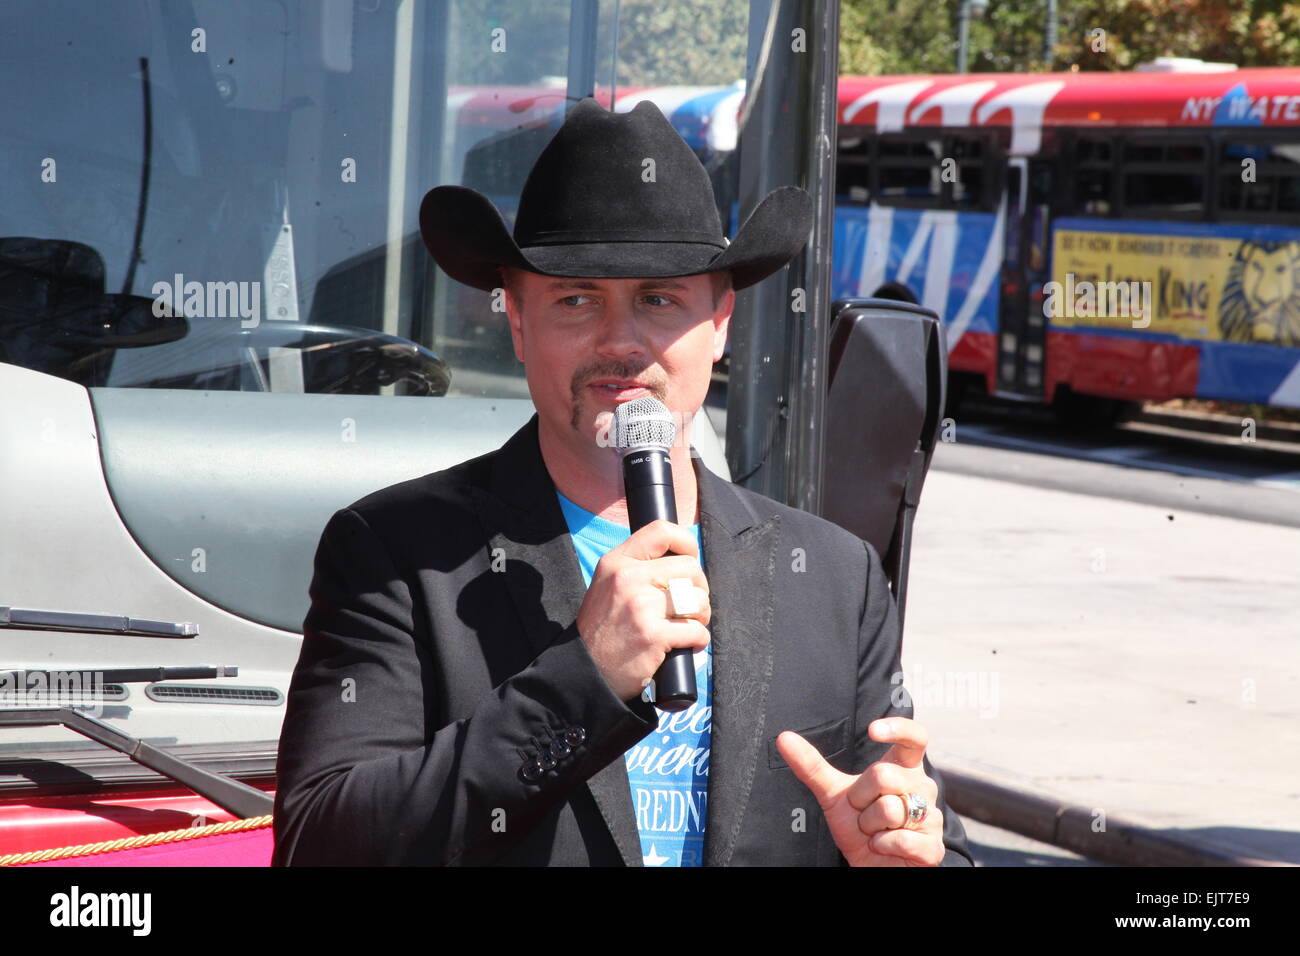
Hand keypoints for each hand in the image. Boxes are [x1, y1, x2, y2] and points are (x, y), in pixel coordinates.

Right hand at [576, 519, 710, 700]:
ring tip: (687, 626)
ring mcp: (641, 606)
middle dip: (699, 589)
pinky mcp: (653, 635)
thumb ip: (638, 569)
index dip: (686, 543)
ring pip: (697, 600)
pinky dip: (698, 641)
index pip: (661, 531)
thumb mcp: (608, 585)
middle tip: (690, 606)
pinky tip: (686, 646)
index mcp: (617, 562)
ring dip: (700, 616)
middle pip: (689, 568)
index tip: (690, 560)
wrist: (584, 670)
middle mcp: (628, 578)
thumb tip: (684, 563)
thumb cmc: (603, 629)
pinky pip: (696, 631)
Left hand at [776, 717, 944, 865]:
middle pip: (885, 775)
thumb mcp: (832, 794)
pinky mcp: (933, 847)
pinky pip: (903, 838)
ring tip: (874, 831)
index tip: (873, 730)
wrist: (872, 864)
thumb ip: (811, 765)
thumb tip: (783, 738)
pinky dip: (883, 845)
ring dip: (870, 826)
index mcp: (904, 769)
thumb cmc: (858, 826)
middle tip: (862, 812)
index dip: (898, 728)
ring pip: (891, 809)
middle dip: (861, 798)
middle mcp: (923, 787)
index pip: (914, 738)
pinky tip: (883, 847)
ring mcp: (931, 817)